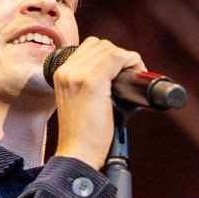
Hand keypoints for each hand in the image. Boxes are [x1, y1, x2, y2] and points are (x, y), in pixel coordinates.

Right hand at [51, 36, 143, 169]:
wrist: (78, 152)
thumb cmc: (83, 134)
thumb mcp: (79, 101)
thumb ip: (89, 84)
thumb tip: (117, 74)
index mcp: (61, 74)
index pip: (89, 47)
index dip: (109, 54)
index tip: (121, 69)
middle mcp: (67, 71)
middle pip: (100, 45)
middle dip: (119, 54)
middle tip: (130, 72)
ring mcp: (78, 75)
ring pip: (109, 49)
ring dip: (127, 58)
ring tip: (134, 74)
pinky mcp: (92, 82)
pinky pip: (117, 58)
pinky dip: (131, 61)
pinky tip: (136, 73)